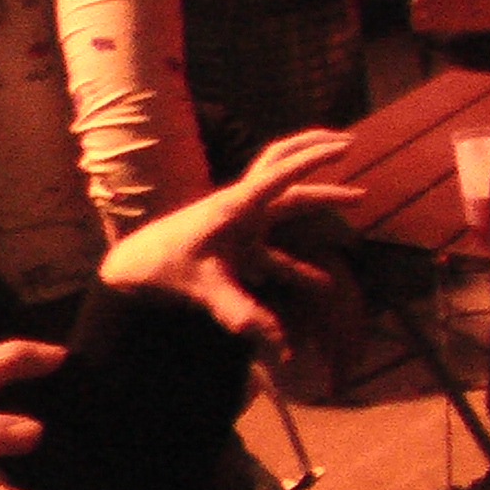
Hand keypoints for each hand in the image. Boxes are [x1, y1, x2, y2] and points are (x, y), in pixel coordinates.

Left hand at [98, 130, 361, 359]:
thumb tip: (282, 346)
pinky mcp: (239, 241)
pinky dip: (303, 257)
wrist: (132, 268)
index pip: (281, 173)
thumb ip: (244, 313)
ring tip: (357, 196)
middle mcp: (242, 203)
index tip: (344, 148)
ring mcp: (241, 219)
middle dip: (315, 148)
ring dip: (317, 189)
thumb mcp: (204, 289)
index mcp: (236, 205)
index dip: (314, 159)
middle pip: (281, 161)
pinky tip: (323, 284)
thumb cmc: (164, 269)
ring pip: (284, 192)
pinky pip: (278, 242)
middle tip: (350, 143)